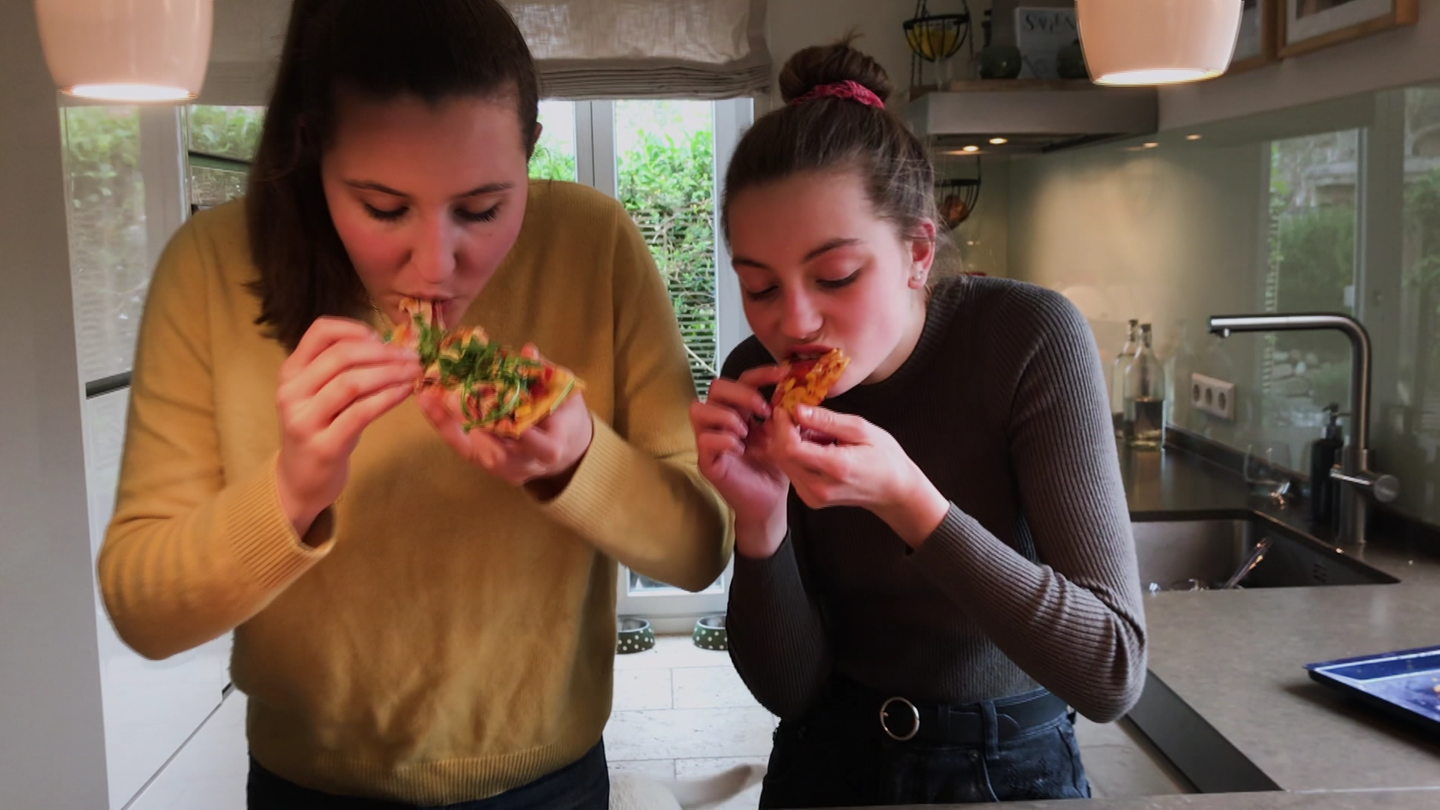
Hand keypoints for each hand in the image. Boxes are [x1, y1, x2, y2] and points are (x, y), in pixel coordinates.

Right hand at [276, 317, 419, 536]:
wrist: (300, 481)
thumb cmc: (321, 429)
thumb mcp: (322, 395)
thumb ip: (343, 370)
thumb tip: (391, 347)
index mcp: (291, 372)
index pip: (320, 332)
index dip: (356, 329)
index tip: (383, 338)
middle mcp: (292, 392)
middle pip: (341, 356)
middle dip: (384, 353)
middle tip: (413, 357)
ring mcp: (304, 420)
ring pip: (352, 382)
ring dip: (390, 373)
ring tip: (415, 372)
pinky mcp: (324, 445)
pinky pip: (361, 413)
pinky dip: (388, 398)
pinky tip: (405, 392)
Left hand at [415, 345, 593, 492]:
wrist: (568, 453)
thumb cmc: (568, 419)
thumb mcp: (566, 394)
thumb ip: (547, 374)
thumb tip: (527, 351)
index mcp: (549, 447)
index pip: (526, 437)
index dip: (503, 417)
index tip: (487, 396)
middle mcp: (524, 464)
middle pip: (492, 449)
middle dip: (467, 420)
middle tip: (445, 393)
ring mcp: (504, 470)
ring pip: (471, 450)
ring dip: (448, 422)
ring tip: (430, 394)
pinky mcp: (489, 468)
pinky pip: (463, 449)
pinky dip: (445, 426)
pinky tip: (430, 404)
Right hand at [690, 366, 790, 557]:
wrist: (770, 502)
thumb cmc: (775, 468)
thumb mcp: (784, 435)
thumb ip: (784, 414)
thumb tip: (793, 393)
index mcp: (741, 410)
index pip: (743, 380)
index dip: (761, 373)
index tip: (784, 374)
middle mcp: (721, 421)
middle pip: (716, 387)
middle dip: (742, 393)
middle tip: (763, 411)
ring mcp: (710, 440)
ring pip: (699, 409)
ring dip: (727, 416)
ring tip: (747, 432)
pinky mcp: (706, 461)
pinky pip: (704, 440)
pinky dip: (724, 440)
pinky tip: (741, 449)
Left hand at [770, 405, 949, 547]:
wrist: (893, 490)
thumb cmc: (884, 457)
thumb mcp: (860, 429)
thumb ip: (827, 420)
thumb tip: (798, 409)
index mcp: (836, 467)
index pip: (791, 447)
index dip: (783, 425)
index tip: (786, 407)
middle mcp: (820, 487)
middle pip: (782, 455)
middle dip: (782, 431)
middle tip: (794, 413)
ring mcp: (813, 497)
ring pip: (784, 463)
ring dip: (788, 442)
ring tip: (809, 428)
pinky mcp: (810, 499)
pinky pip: (792, 471)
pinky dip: (795, 454)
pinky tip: (812, 444)